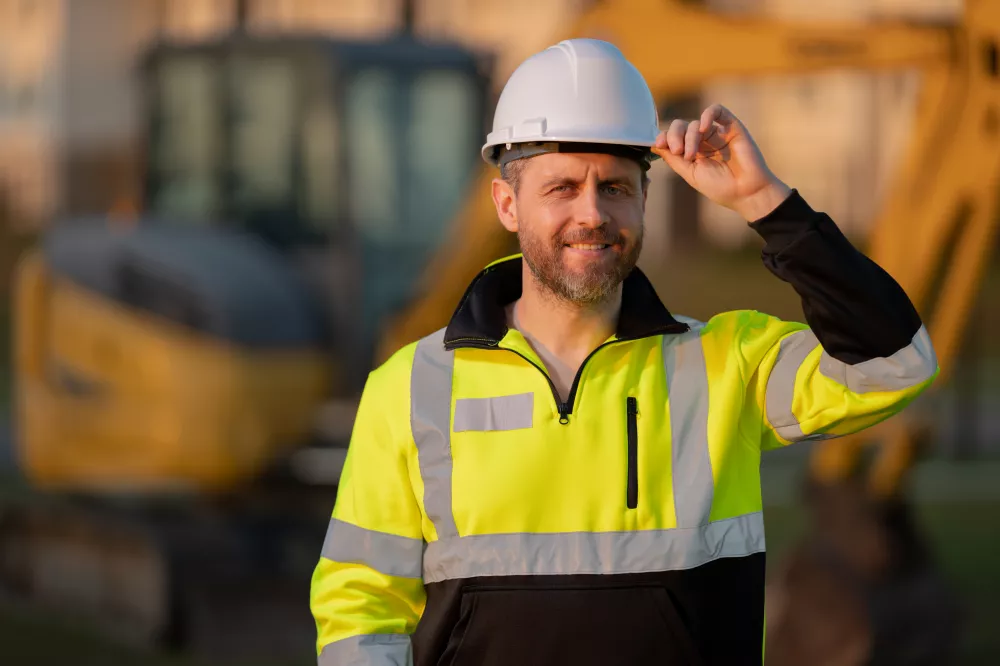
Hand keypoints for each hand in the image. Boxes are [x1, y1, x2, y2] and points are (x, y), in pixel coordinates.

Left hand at [651, 104, 791, 220]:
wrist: (747, 192)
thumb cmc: (720, 187)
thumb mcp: (690, 174)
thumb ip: (674, 159)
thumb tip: (654, 145)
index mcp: (693, 152)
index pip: (673, 137)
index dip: (664, 137)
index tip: (659, 144)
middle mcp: (704, 141)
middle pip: (681, 127)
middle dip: (674, 136)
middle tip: (678, 151)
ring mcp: (717, 133)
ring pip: (694, 123)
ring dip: (689, 136)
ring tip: (691, 154)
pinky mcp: (732, 127)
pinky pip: (717, 111)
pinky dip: (706, 115)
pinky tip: (702, 128)